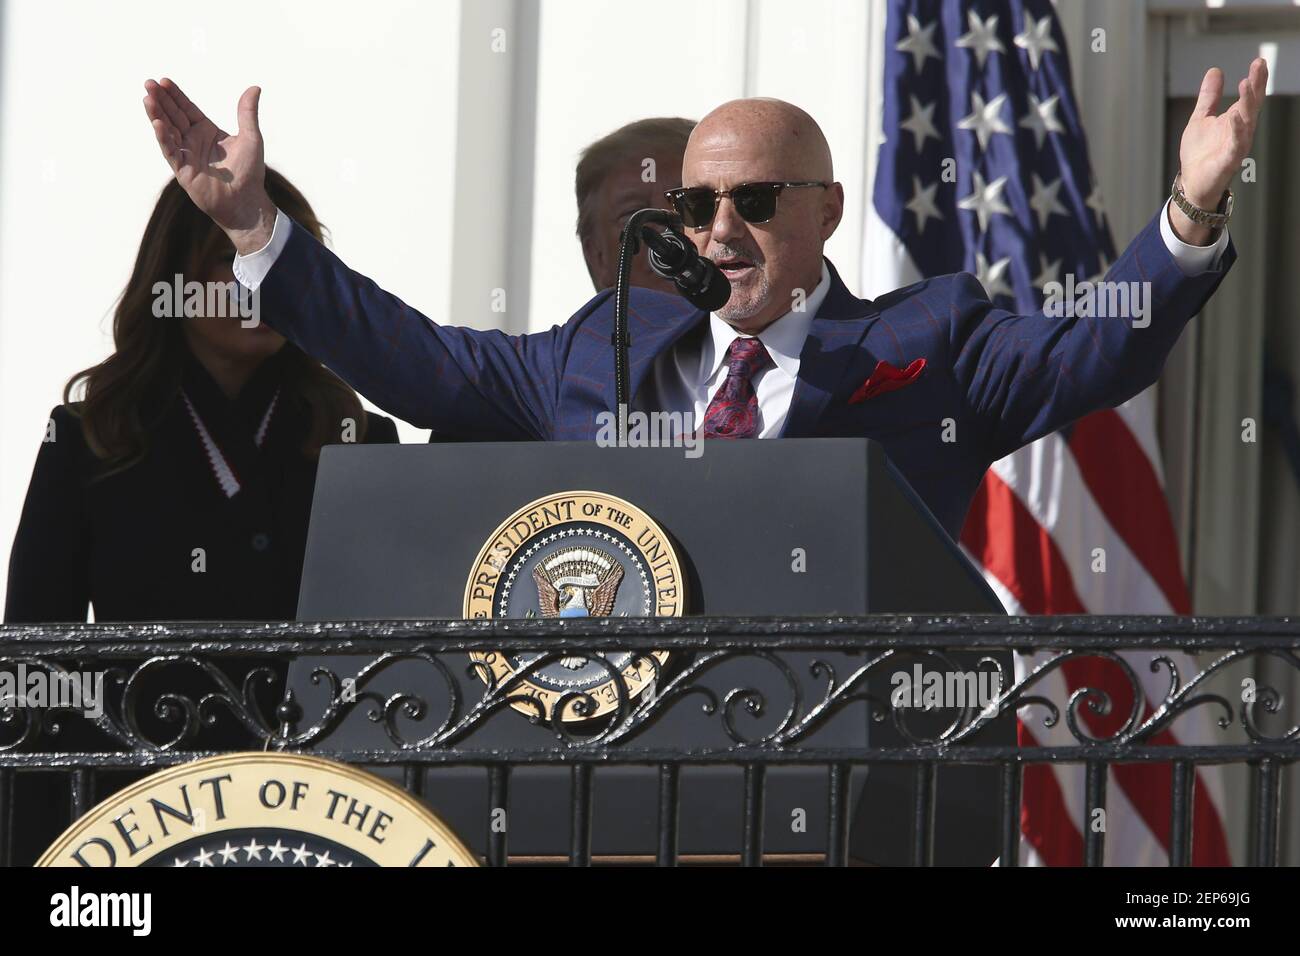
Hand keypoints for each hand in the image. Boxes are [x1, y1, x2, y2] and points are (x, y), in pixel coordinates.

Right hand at [143, 78, 274, 253]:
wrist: (247, 201)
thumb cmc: (250, 172)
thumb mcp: (251, 137)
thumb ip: (247, 112)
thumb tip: (255, 88)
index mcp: (207, 131)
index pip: (187, 109)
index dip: (175, 95)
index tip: (163, 81)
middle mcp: (194, 141)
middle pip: (173, 116)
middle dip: (161, 100)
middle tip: (148, 83)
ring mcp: (186, 155)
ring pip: (167, 131)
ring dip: (157, 115)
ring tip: (148, 99)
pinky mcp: (183, 170)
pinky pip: (171, 151)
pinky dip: (164, 138)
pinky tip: (157, 124)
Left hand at [1169, 57, 1267, 244]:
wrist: (1192, 182)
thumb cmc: (1200, 153)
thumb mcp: (1201, 119)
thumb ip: (1209, 97)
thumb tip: (1215, 71)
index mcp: (1236, 119)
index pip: (1250, 96)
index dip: (1256, 79)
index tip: (1259, 60)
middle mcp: (1241, 130)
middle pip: (1252, 104)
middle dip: (1257, 85)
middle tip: (1259, 65)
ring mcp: (1236, 145)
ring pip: (1247, 121)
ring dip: (1247, 103)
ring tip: (1246, 84)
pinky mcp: (1228, 160)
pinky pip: (1235, 144)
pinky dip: (1236, 131)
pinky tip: (1235, 117)